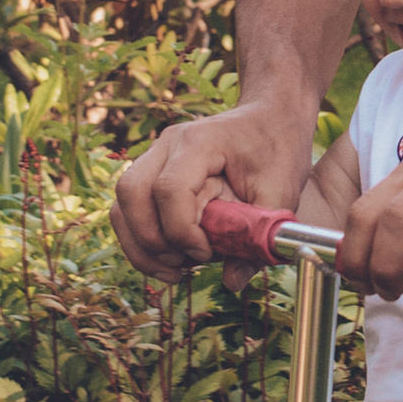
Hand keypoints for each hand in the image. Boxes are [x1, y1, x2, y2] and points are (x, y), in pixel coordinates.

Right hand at [112, 98, 316, 281]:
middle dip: (152, 241)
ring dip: (140, 246)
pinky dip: (141, 240)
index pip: (169, 188)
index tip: (206, 254)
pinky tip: (170, 260)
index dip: (182, 231)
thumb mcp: (280, 193)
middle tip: (184, 265)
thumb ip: (258, 237)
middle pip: (131, 193)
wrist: (270, 119)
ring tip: (174, 270)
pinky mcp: (152, 173)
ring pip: (122, 204)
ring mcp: (155, 156)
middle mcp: (167, 144)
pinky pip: (128, 209)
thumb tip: (233, 282)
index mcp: (200, 141)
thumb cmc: (277, 149)